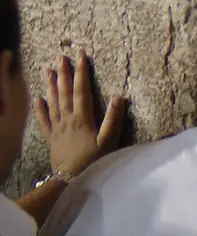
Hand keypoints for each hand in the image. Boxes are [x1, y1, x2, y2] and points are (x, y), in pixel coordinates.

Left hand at [36, 54, 125, 175]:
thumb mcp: (109, 141)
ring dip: (50, 85)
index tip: (80, 57)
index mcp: (82, 118)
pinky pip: (44, 120)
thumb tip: (118, 97)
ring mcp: (57, 128)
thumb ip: (113, 119)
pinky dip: (41, 108)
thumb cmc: (94, 161)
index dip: (81, 72)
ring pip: (52, 102)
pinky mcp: (52, 137)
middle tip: (61, 57)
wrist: (71, 178)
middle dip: (63, 74)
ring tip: (48, 70)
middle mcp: (67, 119)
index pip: (81, 90)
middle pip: (64, 92)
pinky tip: (39, 99)